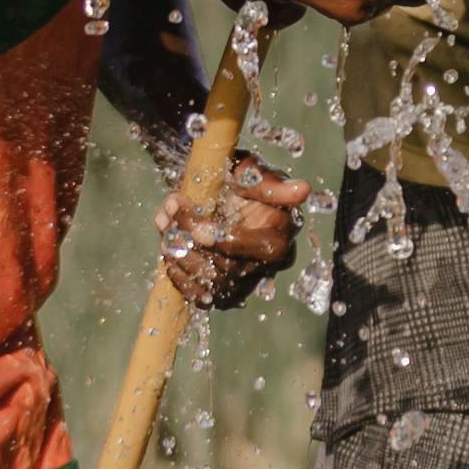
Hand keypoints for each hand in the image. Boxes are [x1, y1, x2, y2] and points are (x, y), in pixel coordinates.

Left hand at [158, 152, 309, 308]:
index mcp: (280, 237)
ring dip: (180, 254)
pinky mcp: (221, 291)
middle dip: (192, 240)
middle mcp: (265, 266)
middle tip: (171, 210)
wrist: (223, 193)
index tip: (196, 225)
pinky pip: (198, 294)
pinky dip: (177, 273)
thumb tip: (302, 189)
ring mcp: (242, 282)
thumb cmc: (241, 180)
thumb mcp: (253, 174)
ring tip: (166, 224)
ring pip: (209, 283)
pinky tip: (168, 248)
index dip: (224, 240)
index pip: (259, 249)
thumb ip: (271, 184)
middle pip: (227, 268)